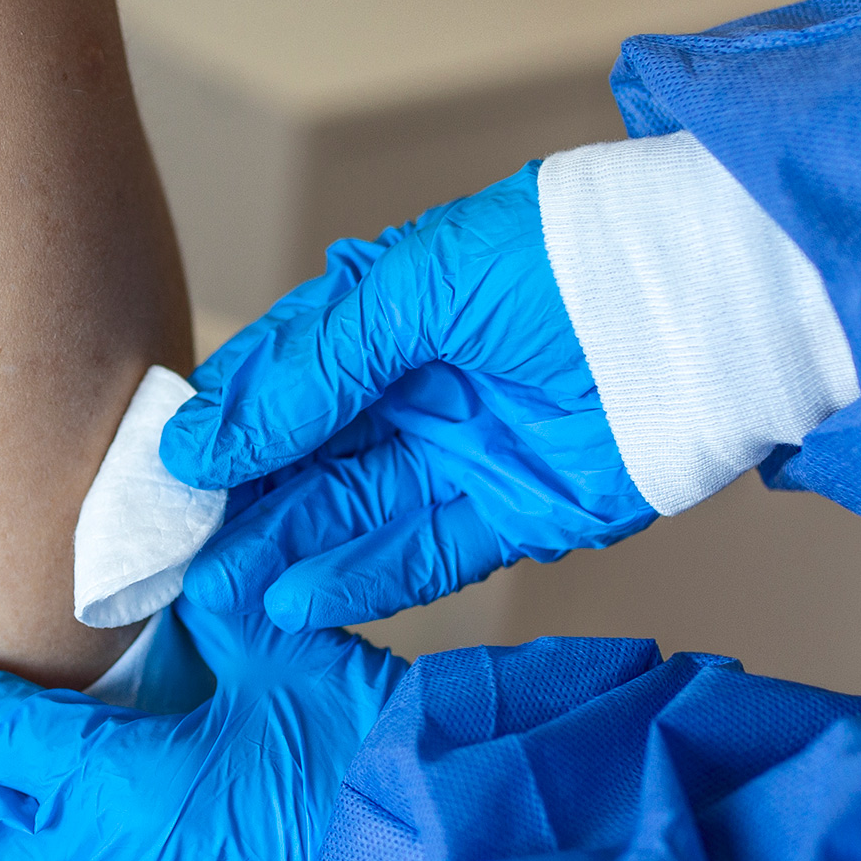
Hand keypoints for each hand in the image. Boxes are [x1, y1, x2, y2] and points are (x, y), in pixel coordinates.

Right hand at [160, 163, 655, 627]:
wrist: (699, 306)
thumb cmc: (559, 261)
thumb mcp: (414, 289)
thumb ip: (313, 366)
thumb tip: (205, 439)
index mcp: (382, 317)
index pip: (277, 381)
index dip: (220, 429)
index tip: (160, 476)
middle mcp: (412, 391)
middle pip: (304, 461)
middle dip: (237, 508)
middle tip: (172, 555)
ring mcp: (458, 456)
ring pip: (348, 514)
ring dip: (282, 552)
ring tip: (219, 590)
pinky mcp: (509, 518)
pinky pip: (418, 557)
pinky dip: (358, 579)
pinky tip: (299, 599)